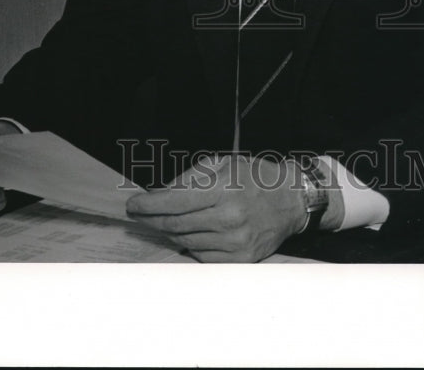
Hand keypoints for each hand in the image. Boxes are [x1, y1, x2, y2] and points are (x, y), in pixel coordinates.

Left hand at [126, 154, 331, 262]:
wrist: (291, 200)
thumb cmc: (255, 177)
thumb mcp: (223, 164)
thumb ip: (190, 177)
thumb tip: (159, 194)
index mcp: (223, 189)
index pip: (173, 201)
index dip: (147, 204)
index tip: (132, 205)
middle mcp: (229, 218)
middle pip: (174, 224)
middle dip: (150, 220)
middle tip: (138, 215)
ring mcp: (235, 242)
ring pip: (185, 241)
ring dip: (169, 232)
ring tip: (163, 221)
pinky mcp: (240, 259)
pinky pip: (201, 255)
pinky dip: (190, 244)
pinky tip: (190, 233)